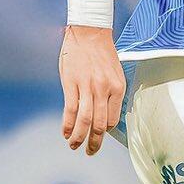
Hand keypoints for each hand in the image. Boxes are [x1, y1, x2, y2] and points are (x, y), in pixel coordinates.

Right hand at [60, 25, 124, 154]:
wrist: (88, 31)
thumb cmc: (101, 52)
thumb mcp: (115, 72)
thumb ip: (112, 92)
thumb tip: (106, 113)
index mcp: (118, 87)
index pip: (112, 119)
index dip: (104, 131)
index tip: (98, 135)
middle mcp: (104, 89)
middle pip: (99, 124)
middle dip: (94, 142)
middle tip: (89, 152)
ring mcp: (87, 87)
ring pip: (85, 121)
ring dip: (79, 137)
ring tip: (74, 146)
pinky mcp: (71, 83)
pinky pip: (71, 109)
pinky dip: (68, 124)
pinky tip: (65, 132)